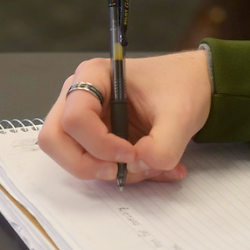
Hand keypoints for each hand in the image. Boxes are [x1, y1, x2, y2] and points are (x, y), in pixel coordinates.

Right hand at [38, 50, 211, 184]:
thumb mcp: (181, 115)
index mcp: (93, 76)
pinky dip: (120, 174)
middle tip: (119, 171)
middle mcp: (79, 95)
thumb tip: (139, 166)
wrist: (195, 87)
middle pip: (55, 139)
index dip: (100, 144)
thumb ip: (163, 145)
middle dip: (85, 164)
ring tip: (149, 167)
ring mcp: (83, 118)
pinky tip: (151, 167)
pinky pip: (91, 163)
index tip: (132, 153)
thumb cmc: (182, 86)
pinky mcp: (94, 137)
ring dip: (105, 172)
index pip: (75, 118)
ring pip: (69, 155)